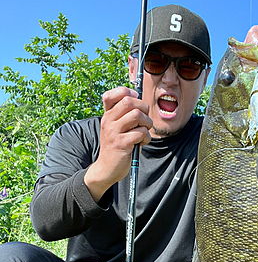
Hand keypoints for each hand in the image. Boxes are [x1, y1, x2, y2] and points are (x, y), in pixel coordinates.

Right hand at [84, 86, 151, 201]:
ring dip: (147, 123)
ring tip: (144, 132)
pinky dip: (146, 138)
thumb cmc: (116, 147)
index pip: (112, 94)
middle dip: (143, 108)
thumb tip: (137, 98)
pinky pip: (140, 132)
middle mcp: (108, 121)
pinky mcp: (121, 144)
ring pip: (137, 115)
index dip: (127, 93)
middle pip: (129, 101)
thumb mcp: (115, 128)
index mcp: (107, 115)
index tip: (135, 102)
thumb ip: (123, 114)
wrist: (107, 168)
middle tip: (144, 120)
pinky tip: (141, 143)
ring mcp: (114, 132)